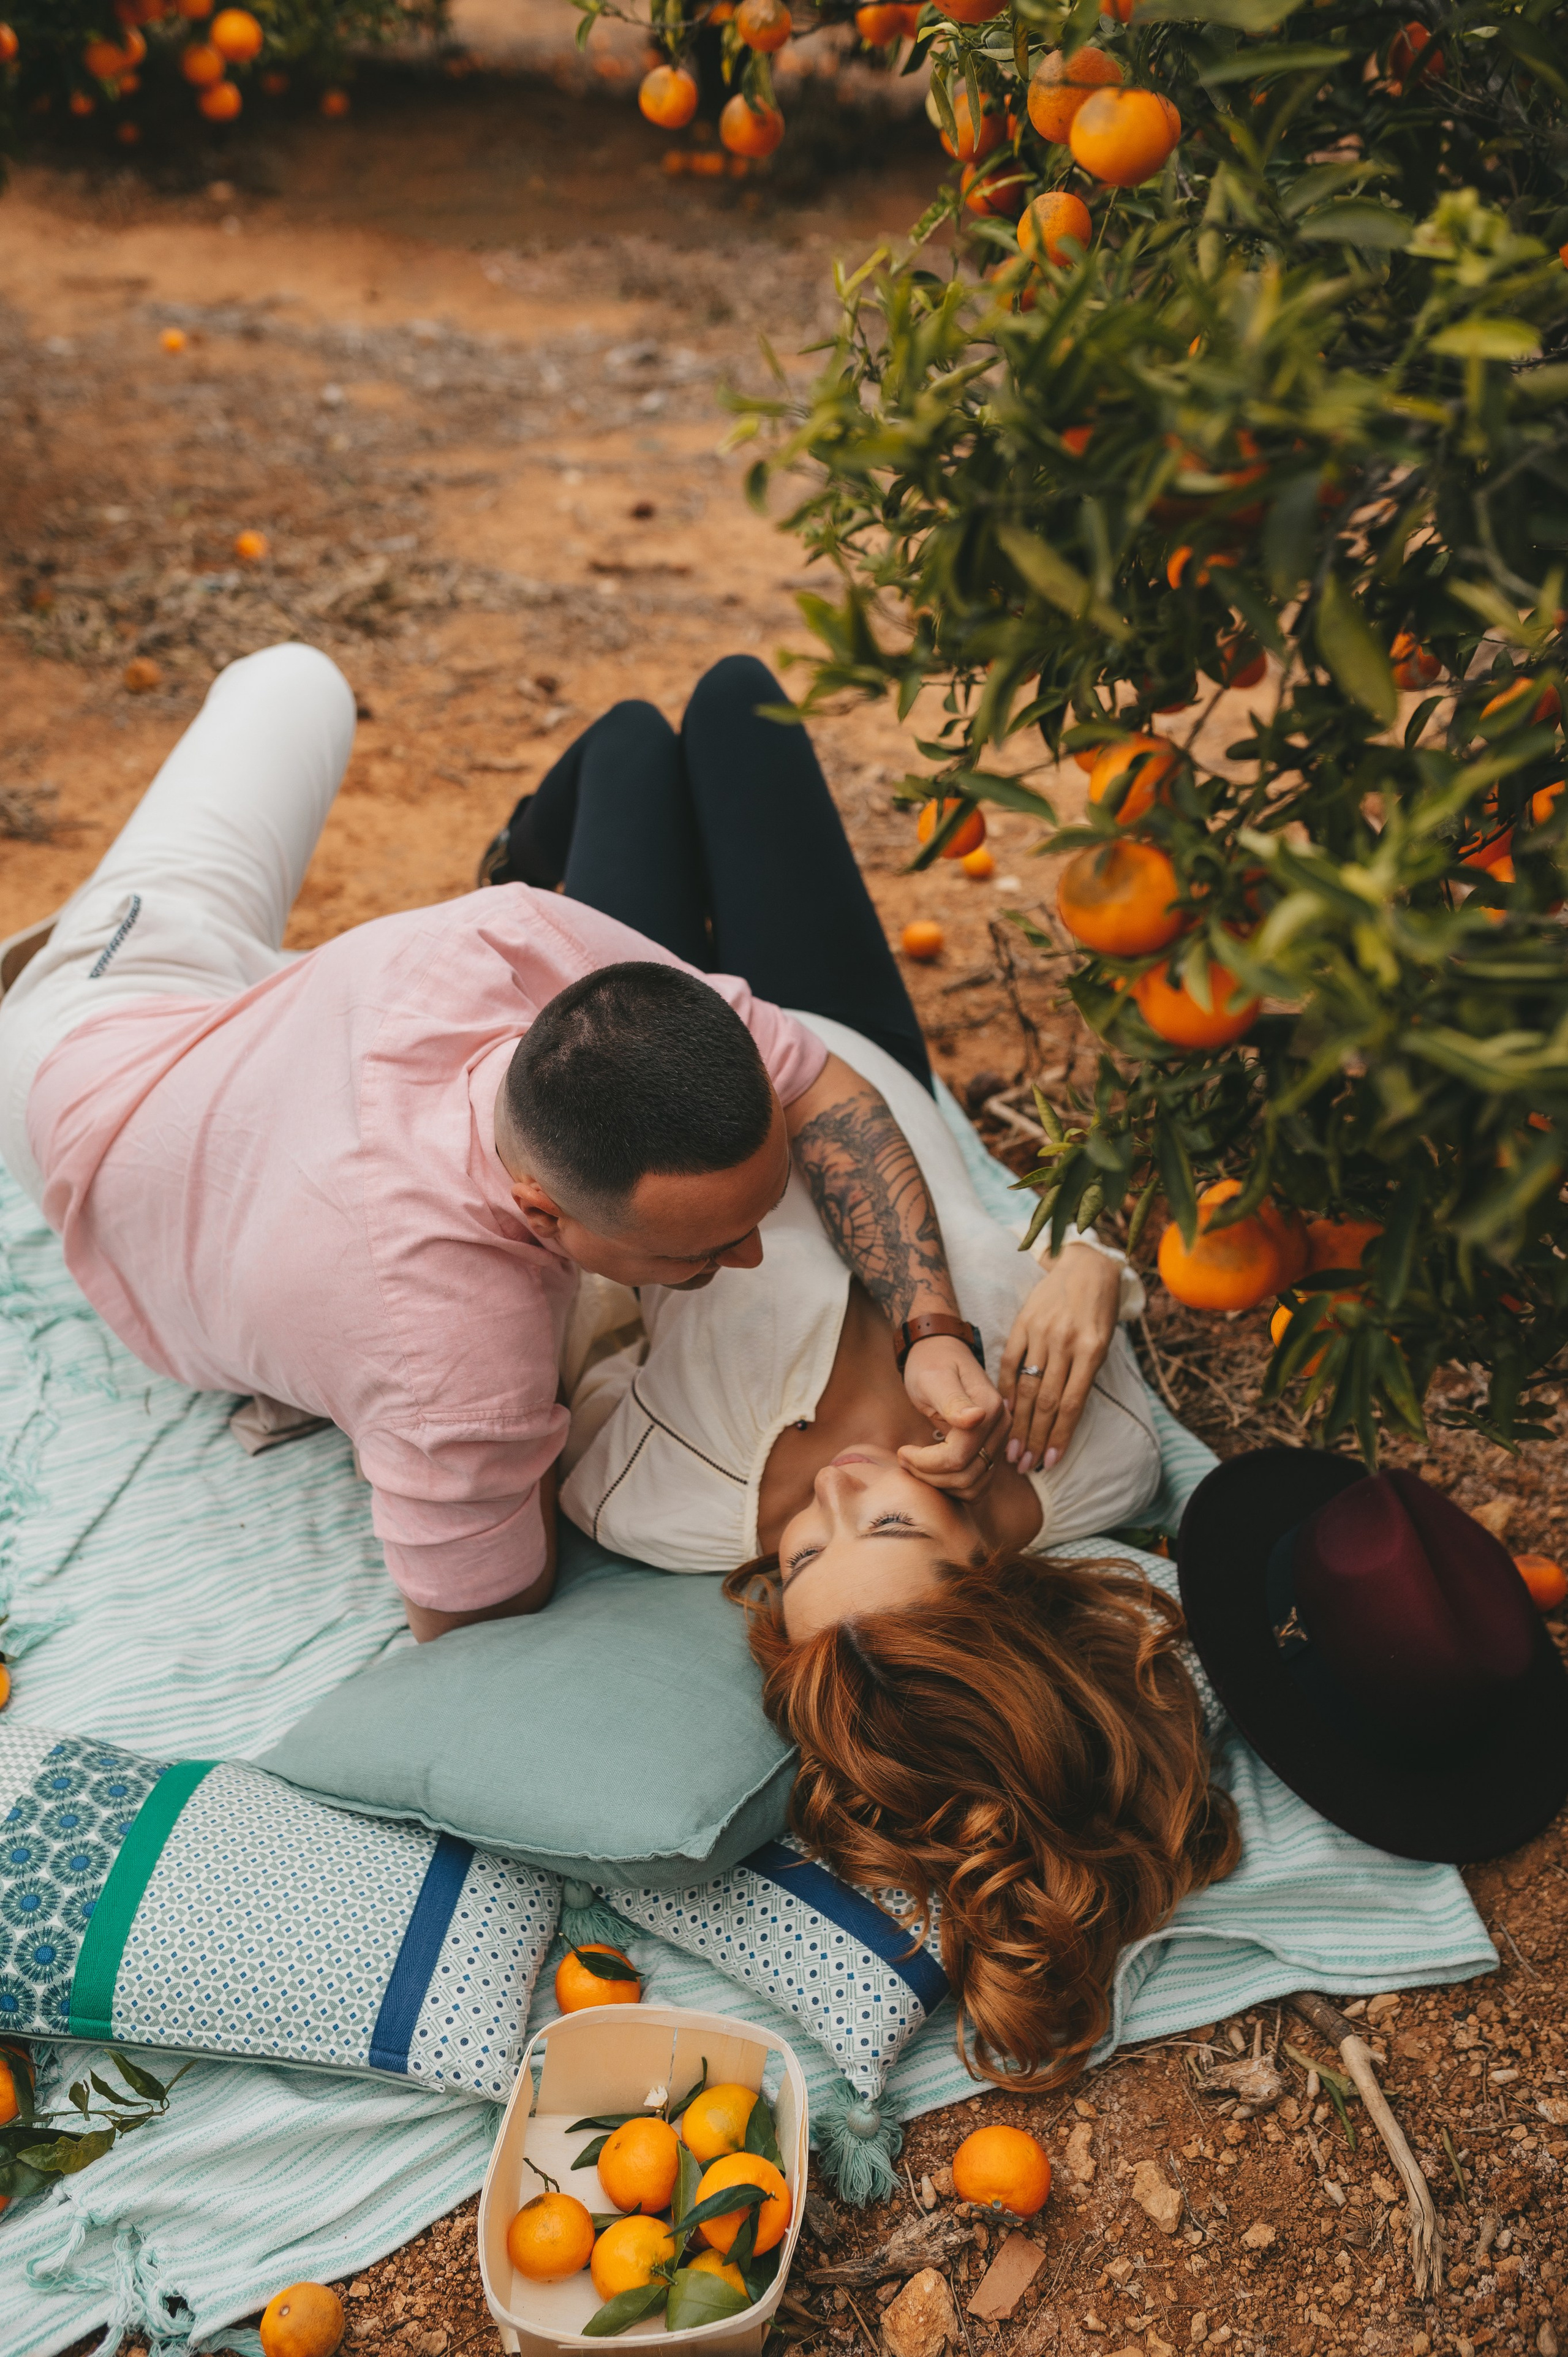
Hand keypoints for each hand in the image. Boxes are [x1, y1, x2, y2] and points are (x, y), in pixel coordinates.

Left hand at [897, 1333, 1007, 1498]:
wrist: (941, 1353)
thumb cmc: (931, 1363)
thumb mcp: (934, 1378)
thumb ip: (952, 1400)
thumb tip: (976, 1419)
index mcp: (989, 1409)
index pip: (957, 1457)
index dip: (925, 1462)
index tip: (903, 1450)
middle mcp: (1001, 1427)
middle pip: (966, 1476)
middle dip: (929, 1475)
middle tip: (904, 1458)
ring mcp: (999, 1441)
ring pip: (973, 1486)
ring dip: (940, 1484)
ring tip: (915, 1464)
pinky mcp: (992, 1450)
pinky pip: (977, 1484)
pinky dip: (953, 1485)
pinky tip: (931, 1469)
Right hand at [998, 1242, 1120, 1474]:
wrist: (1086, 1265)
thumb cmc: (1099, 1310)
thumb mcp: (1102, 1342)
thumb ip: (1084, 1375)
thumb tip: (1064, 1418)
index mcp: (1092, 1349)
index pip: (1072, 1404)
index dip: (1060, 1436)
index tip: (1051, 1462)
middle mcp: (1066, 1342)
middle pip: (1046, 1401)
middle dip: (1035, 1438)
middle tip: (1025, 1465)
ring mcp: (1042, 1332)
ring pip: (1026, 1387)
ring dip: (1017, 1423)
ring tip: (1011, 1450)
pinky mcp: (1023, 1323)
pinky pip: (1010, 1363)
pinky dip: (1004, 1389)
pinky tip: (1001, 1413)